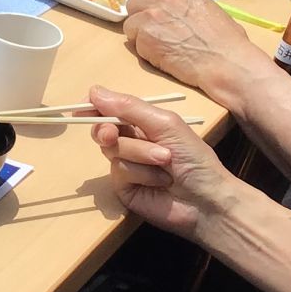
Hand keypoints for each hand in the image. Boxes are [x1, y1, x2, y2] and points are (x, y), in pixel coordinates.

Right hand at [89, 86, 238, 239]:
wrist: (207, 200)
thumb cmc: (194, 158)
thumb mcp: (165, 124)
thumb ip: (130, 107)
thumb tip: (93, 91)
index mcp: (142, 122)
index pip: (110, 108)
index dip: (94, 106)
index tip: (83, 106)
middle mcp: (131, 141)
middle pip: (102, 128)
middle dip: (106, 129)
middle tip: (111, 134)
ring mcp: (126, 165)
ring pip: (113, 149)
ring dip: (140, 153)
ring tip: (165, 161)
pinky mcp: (124, 188)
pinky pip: (120, 171)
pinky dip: (141, 173)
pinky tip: (160, 181)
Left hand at [123, 0, 270, 110]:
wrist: (227, 63)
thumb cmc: (229, 43)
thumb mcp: (212, 11)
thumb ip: (188, 8)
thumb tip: (180, 15)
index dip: (156, 10)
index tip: (163, 23)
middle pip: (135, 4)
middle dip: (142, 19)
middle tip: (155, 36)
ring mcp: (152, 15)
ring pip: (130, 25)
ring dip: (141, 37)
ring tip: (160, 50)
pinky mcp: (145, 36)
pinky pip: (134, 44)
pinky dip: (145, 53)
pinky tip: (163, 59)